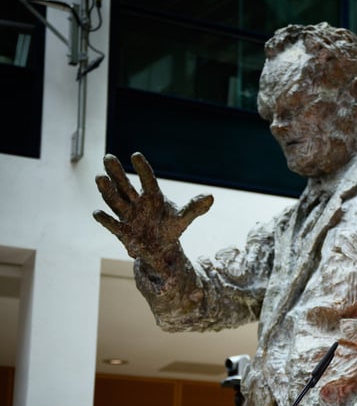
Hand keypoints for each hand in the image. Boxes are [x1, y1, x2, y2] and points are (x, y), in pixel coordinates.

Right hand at [93, 152, 212, 265]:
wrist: (161, 250)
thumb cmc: (170, 229)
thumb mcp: (183, 219)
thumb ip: (194, 208)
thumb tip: (211, 197)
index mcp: (153, 196)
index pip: (147, 179)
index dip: (142, 168)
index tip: (135, 155)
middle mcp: (136, 202)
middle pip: (125, 185)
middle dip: (116, 172)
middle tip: (108, 157)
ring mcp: (127, 215)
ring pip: (115, 200)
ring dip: (107, 190)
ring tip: (100, 177)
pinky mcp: (122, 232)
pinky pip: (112, 224)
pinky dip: (105, 219)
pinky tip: (97, 212)